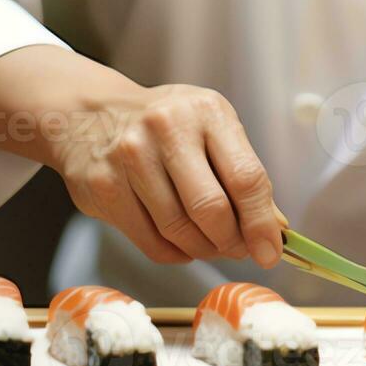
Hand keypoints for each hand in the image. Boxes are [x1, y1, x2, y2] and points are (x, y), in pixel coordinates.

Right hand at [53, 83, 286, 266]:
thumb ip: (242, 174)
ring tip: (211, 245)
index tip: (270, 252)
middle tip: (239, 250)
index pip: (246, 177)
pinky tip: (181, 244)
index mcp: (207, 112)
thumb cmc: (166, 126)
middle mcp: (167, 129)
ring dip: (203, 249)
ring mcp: (131, 157)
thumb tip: (274, 229)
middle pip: (211, 208)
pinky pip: (151, 242)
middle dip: (232, 241)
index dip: (262, 223)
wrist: (91, 115)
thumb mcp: (211, 129)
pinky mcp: (104, 187)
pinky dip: (175, 253)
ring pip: (179, 230)